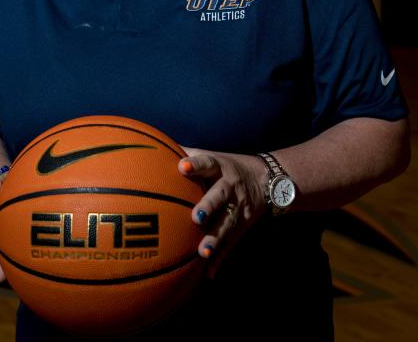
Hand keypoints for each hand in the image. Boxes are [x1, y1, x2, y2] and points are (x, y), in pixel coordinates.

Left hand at [177, 148, 265, 277]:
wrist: (266, 180)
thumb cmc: (224, 167)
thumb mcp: (210, 156)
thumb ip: (185, 153)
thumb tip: (151, 144)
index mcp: (220, 167)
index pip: (207, 163)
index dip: (196, 165)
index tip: (181, 167)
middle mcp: (230, 187)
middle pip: (220, 196)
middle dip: (209, 205)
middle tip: (196, 217)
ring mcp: (237, 209)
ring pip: (226, 225)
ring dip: (215, 239)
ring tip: (202, 252)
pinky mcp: (241, 227)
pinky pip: (230, 245)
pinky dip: (219, 259)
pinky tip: (209, 274)